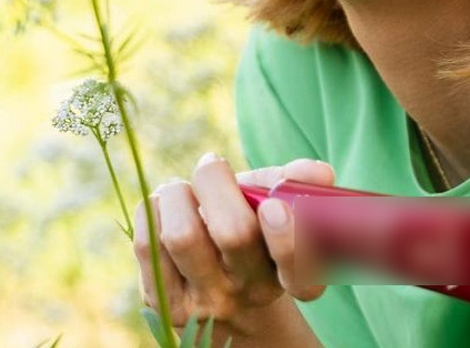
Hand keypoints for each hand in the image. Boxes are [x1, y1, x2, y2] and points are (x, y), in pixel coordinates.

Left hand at [133, 153, 334, 334]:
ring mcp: (206, 302)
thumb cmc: (257, 237)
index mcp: (290, 274)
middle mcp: (251, 292)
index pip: (299, 269)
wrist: (227, 303)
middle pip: (234, 233)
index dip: (287, 239)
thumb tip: (321, 173)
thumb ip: (299, 184)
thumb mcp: (282, 210)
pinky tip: (165, 207)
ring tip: (182, 188)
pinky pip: (148, 245)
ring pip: (183, 236)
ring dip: (178, 194)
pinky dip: (153, 211)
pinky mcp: (165, 304)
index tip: (273, 206)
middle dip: (217, 183)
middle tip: (212, 165)